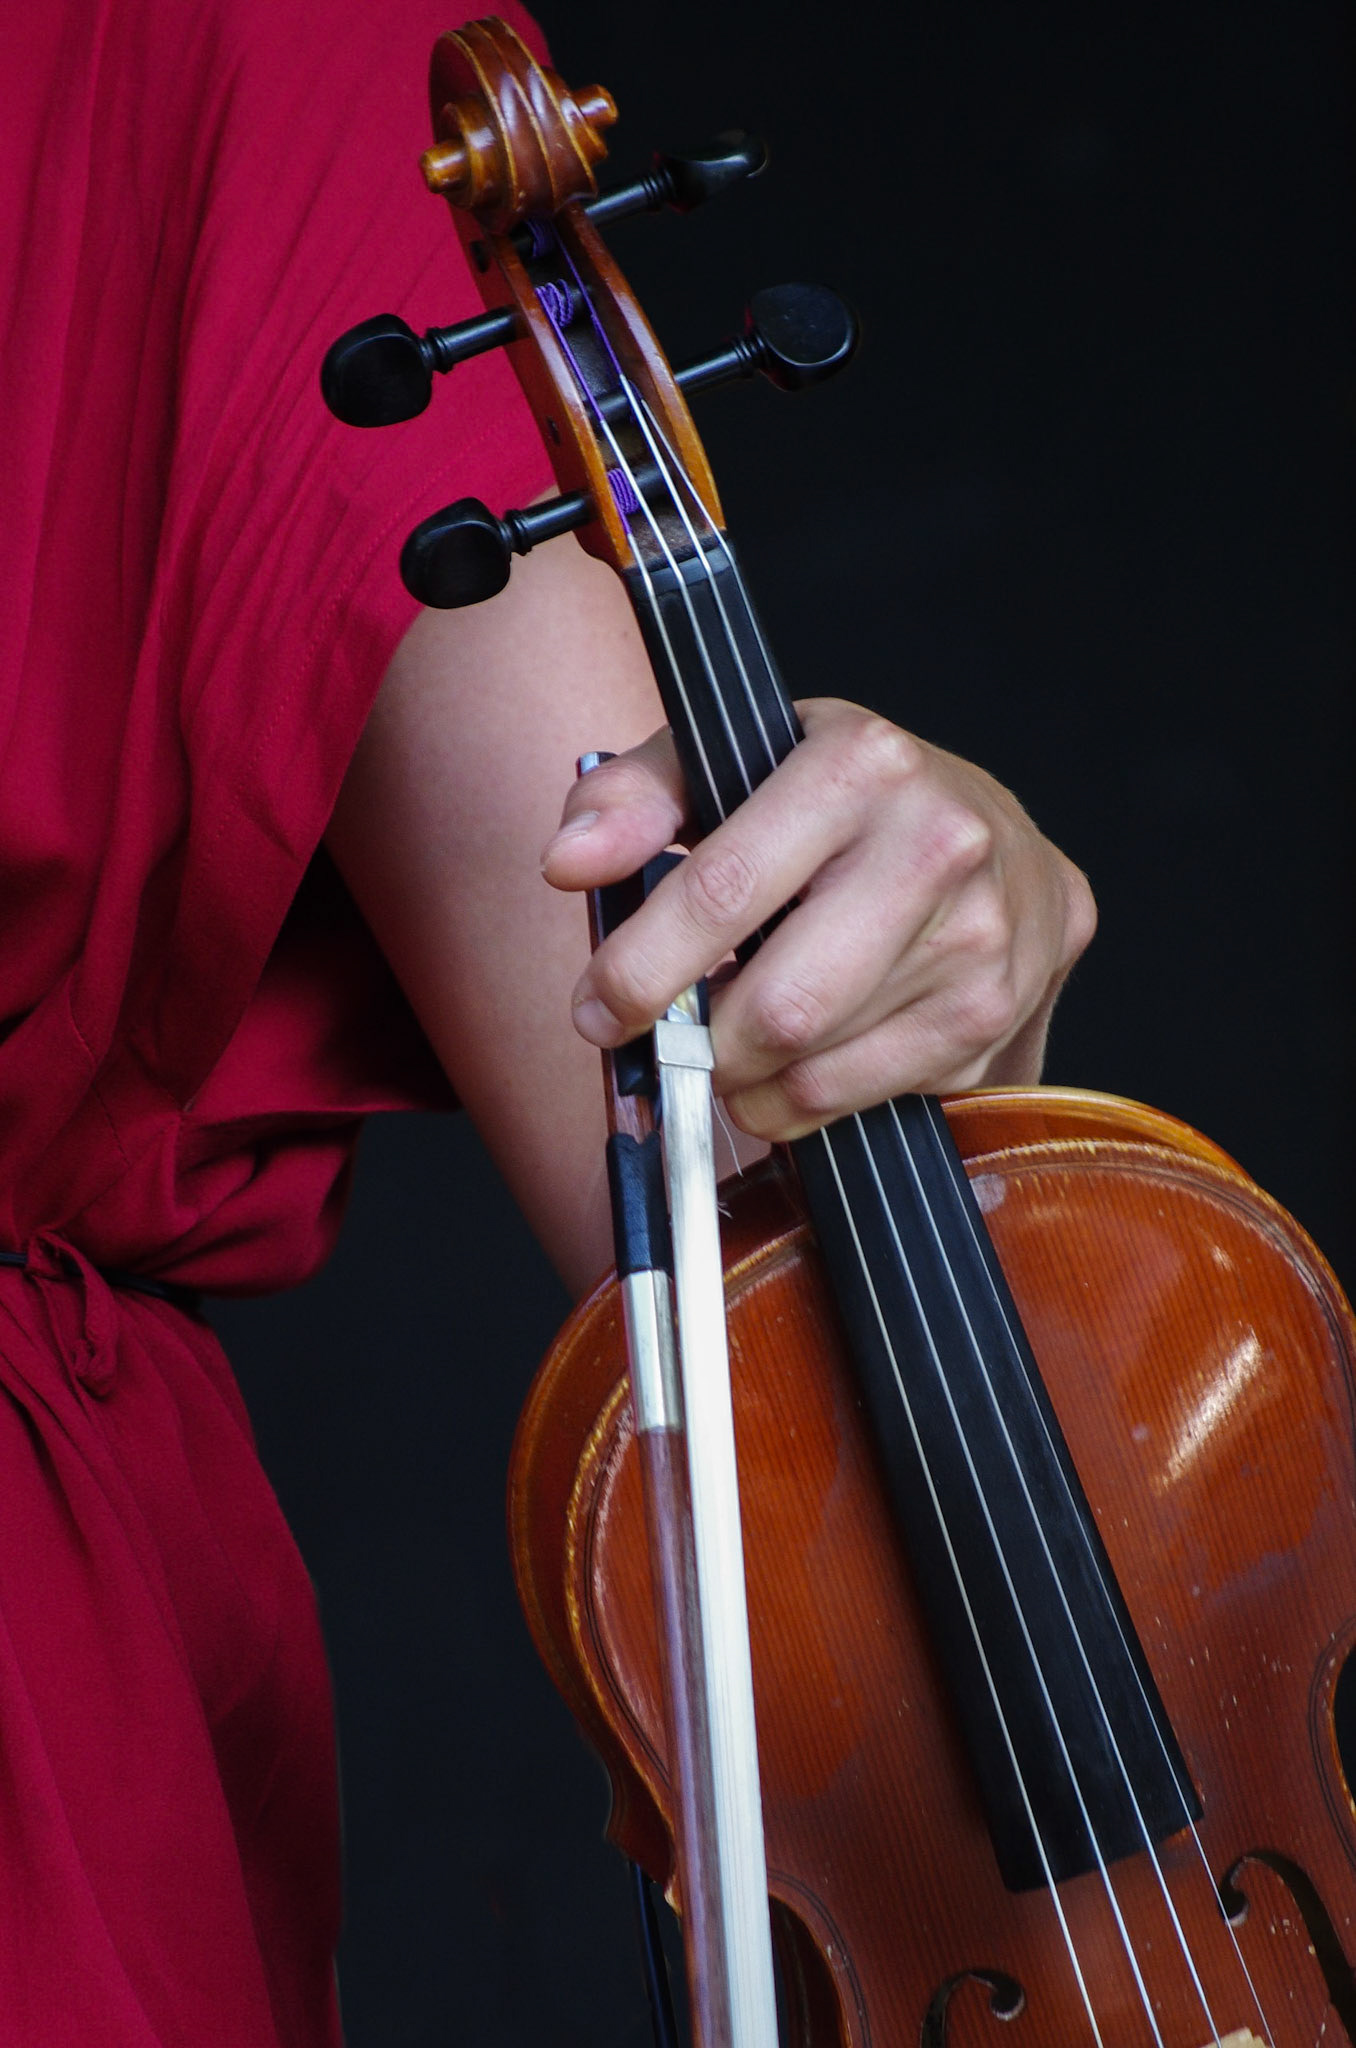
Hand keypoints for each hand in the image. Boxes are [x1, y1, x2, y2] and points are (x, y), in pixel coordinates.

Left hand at [540, 699, 1095, 1140]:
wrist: (994, 831)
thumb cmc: (842, 803)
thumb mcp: (735, 763)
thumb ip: (637, 797)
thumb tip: (571, 860)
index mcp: (861, 765)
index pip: (724, 890)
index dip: (642, 970)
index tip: (598, 1010)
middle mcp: (938, 846)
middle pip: (779, 1009)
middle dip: (704, 1047)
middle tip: (680, 1040)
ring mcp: (981, 939)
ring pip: (820, 1071)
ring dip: (754, 1085)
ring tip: (742, 1047)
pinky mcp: (998, 1015)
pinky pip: (872, 1099)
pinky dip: (815, 1101)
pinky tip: (811, 1056)